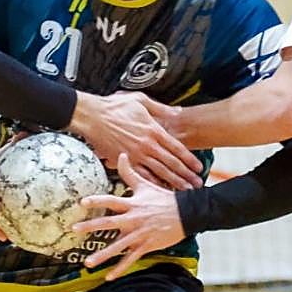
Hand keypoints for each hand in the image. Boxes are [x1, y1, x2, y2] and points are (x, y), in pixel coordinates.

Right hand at [69, 92, 201, 189]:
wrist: (92, 115)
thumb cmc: (114, 106)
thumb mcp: (141, 100)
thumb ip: (161, 108)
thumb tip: (177, 111)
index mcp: (153, 130)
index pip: (177, 148)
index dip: (189, 159)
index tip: (199, 167)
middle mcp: (147, 145)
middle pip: (171, 163)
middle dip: (186, 175)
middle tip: (198, 184)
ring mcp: (135, 154)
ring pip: (159, 172)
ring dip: (173, 182)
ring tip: (185, 191)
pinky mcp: (123, 161)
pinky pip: (140, 175)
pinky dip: (152, 183)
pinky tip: (160, 190)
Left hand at [75, 153, 184, 279]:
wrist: (186, 213)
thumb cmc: (164, 197)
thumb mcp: (146, 184)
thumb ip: (130, 172)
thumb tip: (121, 154)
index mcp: (132, 204)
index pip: (111, 200)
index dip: (97, 201)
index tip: (82, 202)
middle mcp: (134, 219)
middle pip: (109, 223)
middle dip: (90, 227)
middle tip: (73, 230)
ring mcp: (140, 234)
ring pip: (118, 247)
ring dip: (102, 256)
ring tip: (87, 263)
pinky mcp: (146, 246)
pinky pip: (131, 259)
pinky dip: (120, 269)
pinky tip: (108, 277)